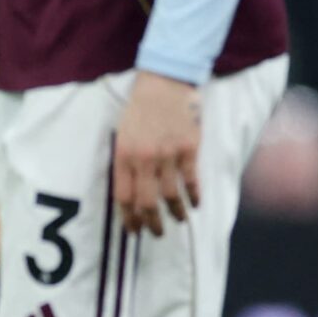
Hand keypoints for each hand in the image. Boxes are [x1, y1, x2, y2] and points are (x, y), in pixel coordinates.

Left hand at [114, 69, 201, 237]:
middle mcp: (144, 159)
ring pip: (170, 196)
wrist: (165, 83)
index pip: (124, 197)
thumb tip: (130, 192)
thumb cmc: (141, 108)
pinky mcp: (188, 150)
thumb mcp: (122, 133)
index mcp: (124, 155)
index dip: (129, 218)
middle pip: (147, 202)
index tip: (134, 230)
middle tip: (156, 233)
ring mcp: (167, 155)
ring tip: (177, 221)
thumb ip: (125, 162)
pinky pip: (191, 181)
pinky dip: (193, 196)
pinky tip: (195, 204)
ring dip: (175, 213)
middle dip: (151, 223)